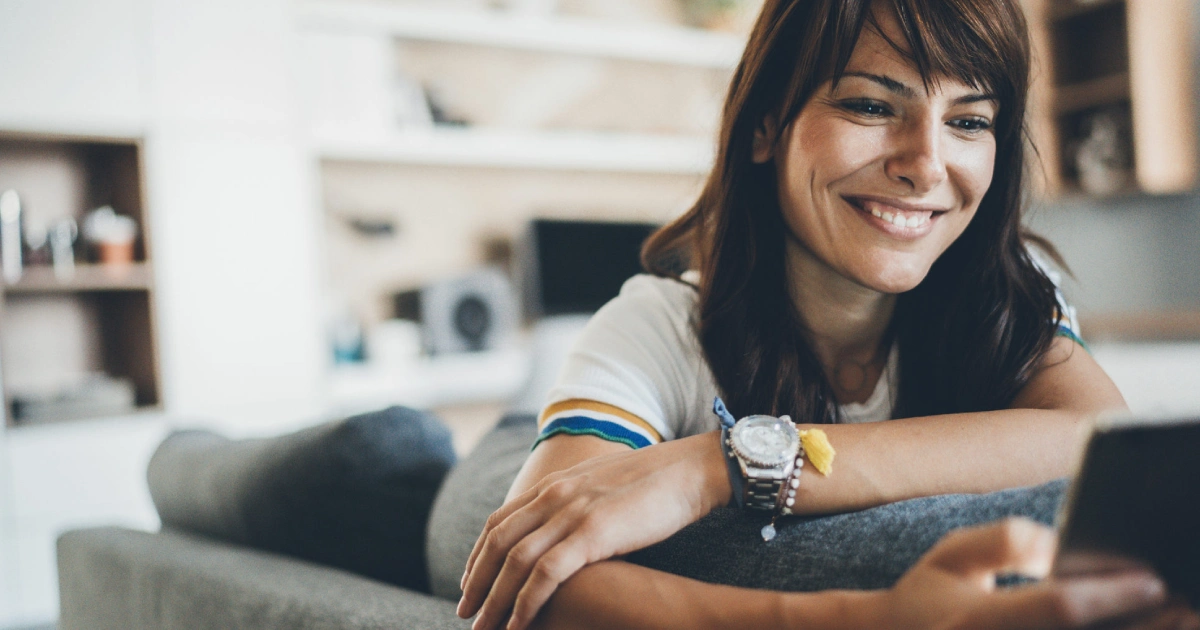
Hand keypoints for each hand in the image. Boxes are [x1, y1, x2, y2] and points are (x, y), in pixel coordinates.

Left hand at [457, 431, 729, 629]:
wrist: (688, 470)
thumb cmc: (654, 483)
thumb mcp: (600, 486)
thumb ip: (575, 504)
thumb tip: (564, 530)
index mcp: (554, 484)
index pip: (499, 521)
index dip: (479, 554)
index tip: (470, 582)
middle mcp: (554, 495)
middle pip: (499, 542)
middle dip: (476, 580)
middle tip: (465, 612)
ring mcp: (572, 512)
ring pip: (515, 561)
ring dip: (494, 598)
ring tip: (483, 626)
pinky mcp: (593, 533)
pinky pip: (546, 573)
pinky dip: (526, 602)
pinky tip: (518, 624)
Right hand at [876, 518, 1198, 628]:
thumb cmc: (928, 598)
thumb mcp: (951, 556)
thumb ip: (1002, 541)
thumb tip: (1058, 547)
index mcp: (977, 622)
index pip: (1057, 608)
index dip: (1108, 593)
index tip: (1152, 577)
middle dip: (1148, 628)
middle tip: (1191, 605)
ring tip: (1186, 620)